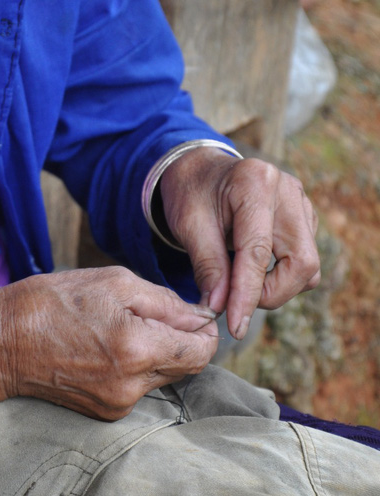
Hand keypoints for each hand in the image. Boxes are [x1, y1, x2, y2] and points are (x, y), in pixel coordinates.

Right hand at [0, 267, 217, 426]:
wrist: (1, 342)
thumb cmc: (53, 301)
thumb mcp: (113, 282)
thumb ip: (164, 301)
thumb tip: (200, 316)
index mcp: (136, 348)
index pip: (201, 352)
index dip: (205, 330)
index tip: (195, 314)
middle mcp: (131, 385)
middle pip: (186, 367)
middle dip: (180, 339)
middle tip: (153, 313)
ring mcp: (118, 404)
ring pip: (162, 376)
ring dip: (156, 352)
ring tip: (121, 326)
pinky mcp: (105, 413)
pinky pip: (139, 387)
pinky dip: (135, 366)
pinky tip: (106, 346)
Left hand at [158, 149, 320, 339]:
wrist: (201, 170)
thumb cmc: (192, 193)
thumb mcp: (188, 225)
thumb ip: (207, 266)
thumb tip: (220, 308)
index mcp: (254, 182)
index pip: (258, 251)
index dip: (247, 294)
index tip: (235, 326)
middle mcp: (286, 190)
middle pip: (301, 262)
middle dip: (271, 293)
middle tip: (235, 301)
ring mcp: (301, 202)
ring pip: (307, 266)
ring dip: (277, 285)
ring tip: (239, 279)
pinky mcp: (306, 216)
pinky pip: (305, 258)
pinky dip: (282, 274)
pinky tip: (253, 266)